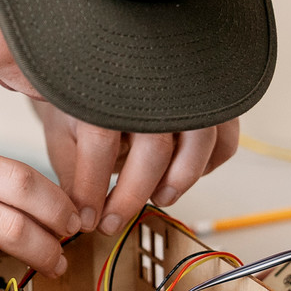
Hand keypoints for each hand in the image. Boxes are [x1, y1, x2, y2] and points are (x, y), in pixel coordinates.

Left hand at [32, 100, 239, 234]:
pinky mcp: (214, 101)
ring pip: (199, 141)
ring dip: (181, 179)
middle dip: (133, 195)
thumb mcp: (65, 128)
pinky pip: (225, 139)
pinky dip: (210, 163)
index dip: (91, 189)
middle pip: (153, 146)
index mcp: (107, 85)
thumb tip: (75, 210)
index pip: (100, 142)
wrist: (117, 67)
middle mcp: (151, 83)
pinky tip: (182, 174)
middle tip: (113, 224)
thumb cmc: (88, 99)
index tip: (86, 219)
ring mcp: (187, 90)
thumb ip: (71, 167)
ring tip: (160, 198)